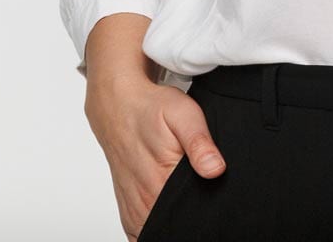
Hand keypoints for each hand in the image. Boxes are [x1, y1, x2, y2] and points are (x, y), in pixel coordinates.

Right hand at [84, 75, 226, 238]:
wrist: (117, 104)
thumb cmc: (150, 108)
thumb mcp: (183, 114)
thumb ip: (200, 143)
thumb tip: (216, 169)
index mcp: (159, 182)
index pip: (188, 219)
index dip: (204, 216)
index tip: (212, 207)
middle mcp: (144, 200)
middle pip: (174, 229)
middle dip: (190, 222)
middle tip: (200, 201)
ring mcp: (134, 208)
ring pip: (156, 233)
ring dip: (172, 226)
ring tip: (186, 209)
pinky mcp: (128, 209)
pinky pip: (140, 234)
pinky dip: (155, 229)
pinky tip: (168, 216)